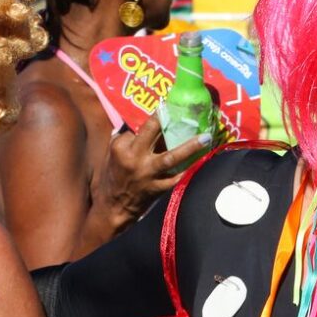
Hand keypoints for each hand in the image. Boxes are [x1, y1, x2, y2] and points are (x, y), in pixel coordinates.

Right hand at [90, 115, 211, 233]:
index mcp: (121, 147)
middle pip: (153, 131)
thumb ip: (124, 139)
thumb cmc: (112, 177)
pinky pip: (175, 177)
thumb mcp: (110, 155)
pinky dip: (187, 169)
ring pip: (171, 157)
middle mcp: (135, 158)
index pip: (139, 128)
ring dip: (190, 147)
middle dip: (167, 118)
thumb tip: (138, 123)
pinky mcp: (157, 188)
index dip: (154, 120)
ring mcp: (148, 174)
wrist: (113, 208)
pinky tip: (200, 159)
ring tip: (206, 137)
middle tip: (185, 109)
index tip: (166, 109)